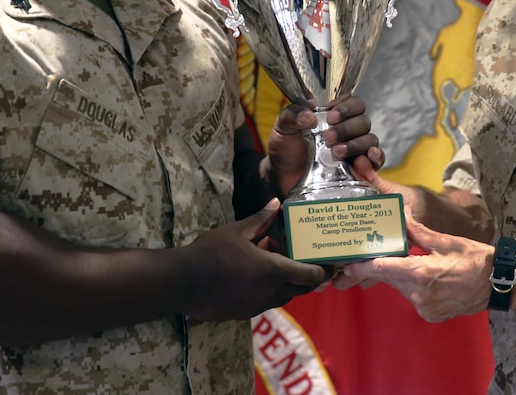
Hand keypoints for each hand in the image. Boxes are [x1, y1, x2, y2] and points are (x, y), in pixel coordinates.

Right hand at [181, 199, 326, 321]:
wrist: (184, 282)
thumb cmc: (212, 253)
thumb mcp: (237, 231)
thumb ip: (260, 220)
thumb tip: (277, 203)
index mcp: (274, 271)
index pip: (310, 276)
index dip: (323, 272)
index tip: (332, 265)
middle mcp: (271, 292)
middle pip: (301, 289)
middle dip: (309, 279)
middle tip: (311, 265)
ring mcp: (258, 306)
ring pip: (284, 297)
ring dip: (288, 285)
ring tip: (282, 267)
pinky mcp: (244, 313)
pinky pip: (266, 302)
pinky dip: (271, 291)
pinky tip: (258, 278)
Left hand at [266, 96, 381, 195]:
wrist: (283, 177)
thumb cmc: (286, 149)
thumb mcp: (283, 128)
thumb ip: (292, 115)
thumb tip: (310, 111)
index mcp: (334, 117)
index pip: (354, 103)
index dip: (346, 107)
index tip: (331, 116)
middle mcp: (349, 131)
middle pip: (363, 121)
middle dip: (347, 128)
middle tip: (328, 138)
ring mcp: (356, 150)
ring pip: (370, 139)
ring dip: (355, 144)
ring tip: (336, 153)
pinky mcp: (360, 170)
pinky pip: (378, 161)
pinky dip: (376, 158)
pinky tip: (366, 158)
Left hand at [340, 213, 493, 322]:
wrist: (498, 284)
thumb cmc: (474, 259)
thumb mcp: (444, 241)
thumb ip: (417, 231)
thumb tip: (401, 215)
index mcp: (421, 273)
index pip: (381, 269)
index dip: (361, 267)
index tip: (346, 264)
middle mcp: (419, 295)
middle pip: (390, 278)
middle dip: (382, 266)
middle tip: (374, 254)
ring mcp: (424, 308)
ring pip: (400, 287)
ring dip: (399, 275)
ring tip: (410, 260)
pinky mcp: (430, 314)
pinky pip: (412, 297)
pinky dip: (412, 286)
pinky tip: (424, 276)